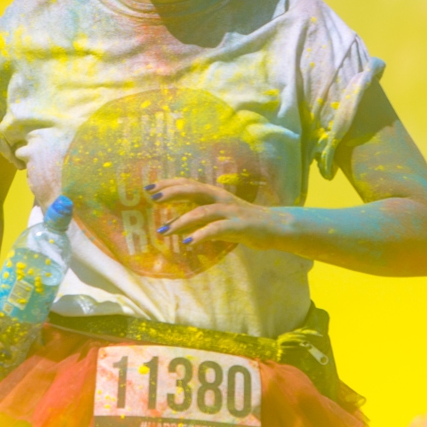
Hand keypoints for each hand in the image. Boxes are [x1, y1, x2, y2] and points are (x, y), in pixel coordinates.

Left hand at [146, 178, 283, 249]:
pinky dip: (201, 234)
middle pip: (194, 190)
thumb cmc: (245, 223)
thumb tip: (171, 227)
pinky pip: (217, 229)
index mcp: (215, 195)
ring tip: (163, 232)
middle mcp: (221, 199)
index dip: (169, 184)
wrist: (278, 227)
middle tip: (152, 197)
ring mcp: (231, 212)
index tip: (149, 188)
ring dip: (181, 221)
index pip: (189, 184)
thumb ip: (196, 221)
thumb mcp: (218, 219)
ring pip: (203, 212)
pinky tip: (188, 243)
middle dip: (172, 192)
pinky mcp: (240, 226)